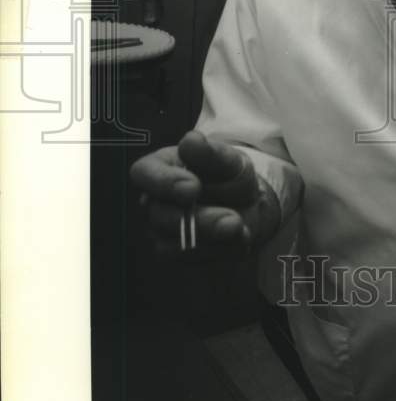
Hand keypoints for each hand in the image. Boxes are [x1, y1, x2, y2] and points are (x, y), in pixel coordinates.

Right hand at [129, 130, 279, 256]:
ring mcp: (162, 230)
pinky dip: (221, 251)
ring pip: (174, 244)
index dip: (164, 182)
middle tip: (231, 220)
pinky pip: (193, 259)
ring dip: (212, 239)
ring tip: (240, 228)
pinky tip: (241, 238)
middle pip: (161, 215)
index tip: (193, 187)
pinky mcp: (177, 253)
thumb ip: (211, 153)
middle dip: (200, 220)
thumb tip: (192, 140)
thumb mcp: (228, 159)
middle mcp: (154, 201)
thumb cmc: (228, 175)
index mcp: (160, 168)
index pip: (144, 173)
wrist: (248, 203)